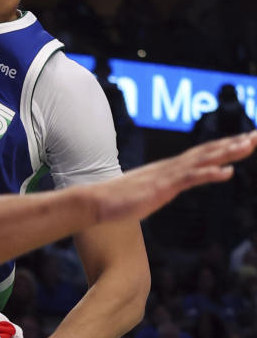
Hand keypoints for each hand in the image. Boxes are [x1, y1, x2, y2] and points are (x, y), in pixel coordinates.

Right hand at [91, 132, 256, 224]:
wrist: (96, 202)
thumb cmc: (117, 200)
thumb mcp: (144, 193)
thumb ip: (158, 188)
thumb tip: (162, 189)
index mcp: (168, 169)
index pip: (201, 154)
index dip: (223, 147)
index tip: (242, 141)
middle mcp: (170, 167)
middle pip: (207, 151)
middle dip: (233, 143)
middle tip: (256, 135)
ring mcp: (167, 175)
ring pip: (203, 159)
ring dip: (228, 152)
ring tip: (249, 145)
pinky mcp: (163, 187)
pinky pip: (191, 178)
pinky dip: (211, 173)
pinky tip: (228, 171)